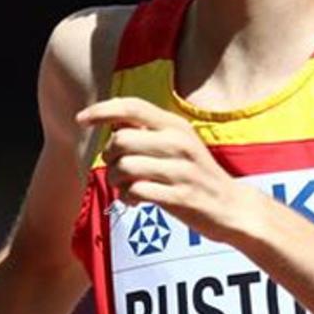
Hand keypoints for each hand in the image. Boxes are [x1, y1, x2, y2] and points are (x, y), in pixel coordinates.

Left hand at [76, 97, 250, 241]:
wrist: (232, 207)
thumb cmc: (195, 174)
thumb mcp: (178, 144)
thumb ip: (148, 132)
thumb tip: (112, 126)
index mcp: (176, 126)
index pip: (132, 106)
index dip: (101, 110)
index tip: (80, 119)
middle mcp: (179, 143)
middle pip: (121, 139)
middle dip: (109, 156)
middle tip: (117, 169)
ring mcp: (182, 170)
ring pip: (125, 167)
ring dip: (116, 180)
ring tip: (124, 188)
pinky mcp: (181, 197)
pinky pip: (137, 191)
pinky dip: (128, 197)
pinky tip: (135, 201)